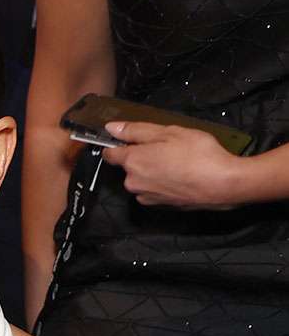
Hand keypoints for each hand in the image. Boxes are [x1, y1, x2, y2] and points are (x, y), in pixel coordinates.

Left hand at [99, 120, 245, 208]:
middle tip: (167, 148)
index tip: (130, 140)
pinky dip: (163, 184)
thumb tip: (111, 128)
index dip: (118, 145)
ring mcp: (146, 197)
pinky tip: (181, 177)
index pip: (110, 154)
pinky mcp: (160, 206)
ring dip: (153, 171)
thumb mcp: (168, 132)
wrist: (224, 184)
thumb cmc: (198, 154)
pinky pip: (154, 191)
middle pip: (129, 167)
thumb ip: (136, 130)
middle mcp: (133, 182)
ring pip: (142, 180)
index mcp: (132, 162)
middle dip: (142, 157)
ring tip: (177, 163)